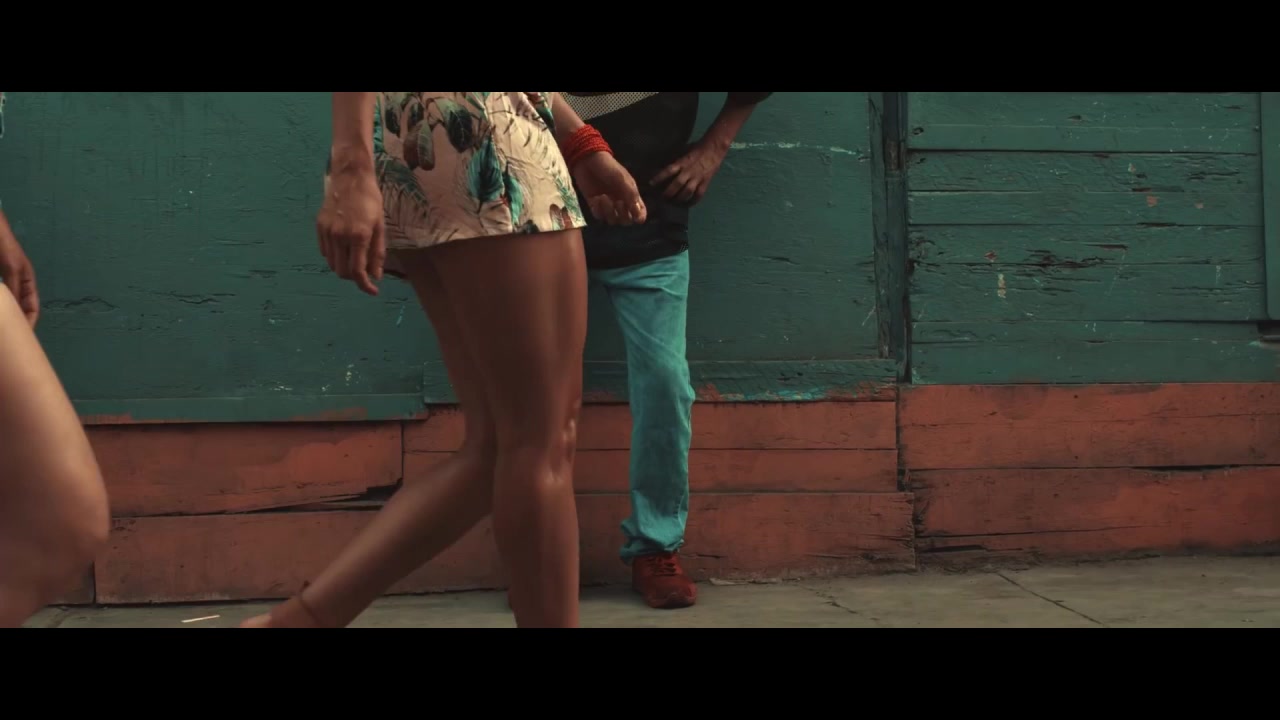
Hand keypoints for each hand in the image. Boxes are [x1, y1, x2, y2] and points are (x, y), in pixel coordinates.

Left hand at [0, 211, 38, 327]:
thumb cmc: (4, 246)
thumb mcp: (11, 268)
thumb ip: (14, 288)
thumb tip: (16, 311)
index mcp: (27, 282)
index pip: (32, 307)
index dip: (30, 322)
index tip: (24, 337)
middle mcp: (16, 284)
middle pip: (20, 307)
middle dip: (17, 321)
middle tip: (12, 337)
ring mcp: (4, 282)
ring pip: (7, 303)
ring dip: (6, 314)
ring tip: (5, 328)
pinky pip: (2, 295)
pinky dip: (1, 306)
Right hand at [317, 158, 385, 295]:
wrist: (350, 178)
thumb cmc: (370, 201)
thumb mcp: (380, 227)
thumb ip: (377, 253)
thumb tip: (376, 275)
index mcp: (358, 236)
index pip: (358, 271)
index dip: (365, 285)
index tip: (372, 291)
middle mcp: (340, 236)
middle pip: (343, 272)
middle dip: (355, 277)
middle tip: (365, 272)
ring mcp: (327, 232)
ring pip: (333, 264)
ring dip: (344, 268)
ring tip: (355, 258)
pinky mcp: (319, 227)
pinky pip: (325, 252)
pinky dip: (335, 257)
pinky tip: (344, 248)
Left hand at [572, 152, 646, 224]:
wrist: (587, 160)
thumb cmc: (608, 166)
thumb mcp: (622, 178)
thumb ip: (631, 194)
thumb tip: (637, 212)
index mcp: (631, 195)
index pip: (640, 213)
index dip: (638, 217)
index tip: (633, 213)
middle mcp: (621, 202)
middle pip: (626, 220)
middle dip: (622, 215)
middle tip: (617, 202)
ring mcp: (608, 205)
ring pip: (612, 220)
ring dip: (609, 212)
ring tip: (603, 197)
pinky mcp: (595, 205)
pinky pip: (599, 216)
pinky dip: (598, 210)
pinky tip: (595, 198)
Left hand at [650, 140, 727, 205]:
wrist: (713, 149)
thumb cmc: (696, 149)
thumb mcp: (682, 152)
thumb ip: (675, 161)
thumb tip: (662, 166)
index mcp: (682, 162)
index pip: (668, 171)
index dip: (659, 178)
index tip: (650, 184)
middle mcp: (688, 171)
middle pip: (677, 184)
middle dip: (668, 193)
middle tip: (662, 199)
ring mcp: (697, 178)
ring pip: (687, 192)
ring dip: (679, 199)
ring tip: (673, 203)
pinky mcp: (705, 182)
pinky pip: (698, 195)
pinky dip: (693, 201)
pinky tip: (687, 205)